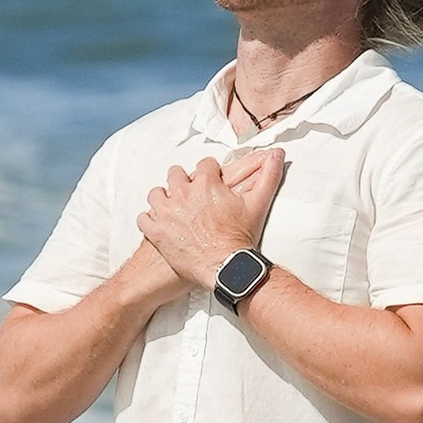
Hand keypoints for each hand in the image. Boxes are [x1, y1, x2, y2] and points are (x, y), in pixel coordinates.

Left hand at [137, 147, 284, 292]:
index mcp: (206, 183)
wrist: (227, 267)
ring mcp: (167, 212)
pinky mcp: (156, 231)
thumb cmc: (240, 238)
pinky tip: (160, 225)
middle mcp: (183, 193)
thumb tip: (278, 154)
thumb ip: (269, 175)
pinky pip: (144, 218)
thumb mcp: (258, 203)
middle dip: (183, 183)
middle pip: (176, 174)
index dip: (208, 174)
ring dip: (164, 199)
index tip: (210, 184)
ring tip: (173, 209)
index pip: (204, 165)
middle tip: (190, 197)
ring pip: (156, 194)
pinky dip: (150, 221)